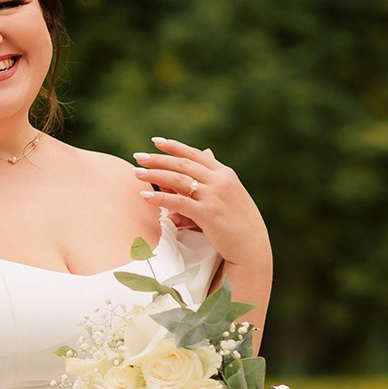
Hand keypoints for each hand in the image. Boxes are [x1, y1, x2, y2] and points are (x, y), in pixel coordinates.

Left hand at [131, 137, 270, 274]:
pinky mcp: (208, 214)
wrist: (252, 246)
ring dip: (154, 175)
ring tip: (136, 173)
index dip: (174, 147)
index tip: (156, 142)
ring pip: (178, 180)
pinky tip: (145, 196)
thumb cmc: (239, 221)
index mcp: (225, 174)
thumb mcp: (229, 193)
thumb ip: (215, 174)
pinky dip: (160, 198)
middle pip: (183, 164)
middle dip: (158, 159)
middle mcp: (220, 181)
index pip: (195, 155)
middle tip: (138, 157)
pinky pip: (178, 202)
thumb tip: (205, 151)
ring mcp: (214, 196)